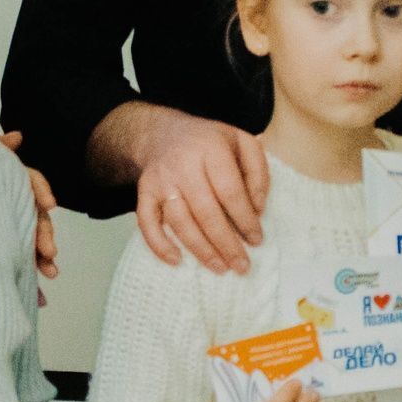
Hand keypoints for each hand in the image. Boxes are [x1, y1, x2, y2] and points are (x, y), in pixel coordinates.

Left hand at [0, 132, 59, 284]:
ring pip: (30, 242)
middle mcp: (12, 204)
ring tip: (49, 274)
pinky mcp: (2, 249)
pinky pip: (17, 264)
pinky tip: (37, 297)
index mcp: (7, 181)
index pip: (29, 181)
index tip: (48, 203)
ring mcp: (8, 227)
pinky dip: (28, 280)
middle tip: (49, 251)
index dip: (39, 190)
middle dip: (44, 235)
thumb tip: (16, 137)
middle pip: (34, 217)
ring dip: (42, 259)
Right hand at [132, 109, 269, 274]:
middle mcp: (183, 165)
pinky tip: (176, 261)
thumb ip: (257, 171)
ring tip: (220, 268)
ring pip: (180, 221)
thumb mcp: (242, 142)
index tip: (257, 240)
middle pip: (206, 211)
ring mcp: (161, 180)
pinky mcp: (144, 192)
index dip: (245, 219)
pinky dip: (159, 244)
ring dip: (201, 249)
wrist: (163, 133)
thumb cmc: (209, 143)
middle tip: (242, 266)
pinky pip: (147, 222)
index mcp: (211, 149)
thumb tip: (257, 209)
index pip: (230, 191)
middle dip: (226, 243)